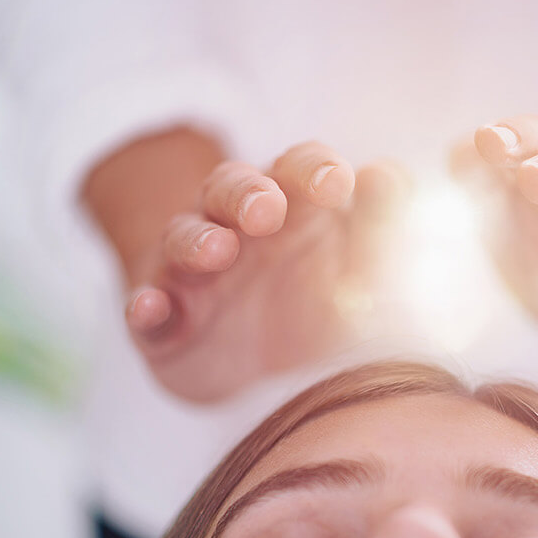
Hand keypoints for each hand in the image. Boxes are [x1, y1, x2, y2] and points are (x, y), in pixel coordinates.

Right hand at [126, 142, 403, 402]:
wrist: (244, 368)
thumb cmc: (310, 305)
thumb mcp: (358, 275)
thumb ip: (382, 234)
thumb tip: (392, 179)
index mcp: (290, 209)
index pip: (298, 169)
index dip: (314, 169)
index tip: (340, 183)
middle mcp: (235, 229)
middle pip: (231, 188)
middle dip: (247, 194)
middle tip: (268, 210)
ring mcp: (190, 274)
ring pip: (183, 238)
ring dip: (196, 240)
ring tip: (215, 251)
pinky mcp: (159, 322)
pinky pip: (145, 307)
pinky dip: (145, 306)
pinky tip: (150, 309)